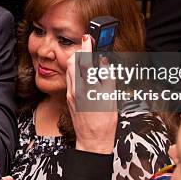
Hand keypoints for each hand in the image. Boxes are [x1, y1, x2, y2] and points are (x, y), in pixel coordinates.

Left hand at [65, 35, 117, 154]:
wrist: (92, 141)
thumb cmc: (104, 124)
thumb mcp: (111, 99)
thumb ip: (107, 78)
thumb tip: (104, 62)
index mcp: (87, 89)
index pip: (84, 62)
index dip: (86, 47)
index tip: (88, 38)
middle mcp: (76, 90)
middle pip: (72, 63)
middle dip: (81, 53)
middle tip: (90, 47)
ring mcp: (71, 94)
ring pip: (70, 70)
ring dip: (78, 61)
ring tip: (89, 60)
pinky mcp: (70, 98)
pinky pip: (71, 79)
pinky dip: (77, 72)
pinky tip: (86, 74)